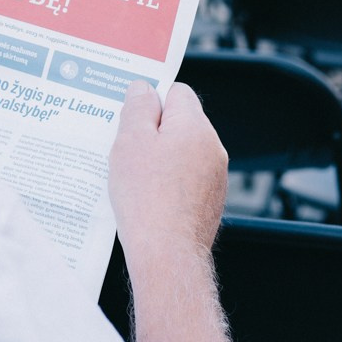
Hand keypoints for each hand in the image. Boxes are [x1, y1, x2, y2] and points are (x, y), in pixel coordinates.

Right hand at [109, 79, 227, 265]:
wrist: (167, 253)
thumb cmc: (147, 198)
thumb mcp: (130, 142)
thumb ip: (138, 107)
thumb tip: (143, 88)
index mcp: (195, 126)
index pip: (177, 91)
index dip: (152, 100)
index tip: (132, 115)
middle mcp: (212, 147)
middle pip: (180, 122)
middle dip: (154, 130)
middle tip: (126, 148)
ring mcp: (215, 176)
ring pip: (183, 151)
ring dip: (161, 157)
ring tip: (135, 176)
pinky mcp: (211, 199)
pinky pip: (187, 177)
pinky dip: (169, 180)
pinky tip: (148, 196)